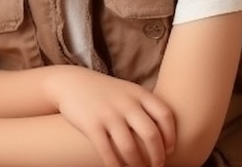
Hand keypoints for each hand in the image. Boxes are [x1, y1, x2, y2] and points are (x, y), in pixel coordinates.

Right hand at [44, 66, 174, 166]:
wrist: (71, 83)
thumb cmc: (105, 92)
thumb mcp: (127, 91)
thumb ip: (145, 106)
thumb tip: (166, 135)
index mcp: (138, 93)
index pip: (164, 115)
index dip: (170, 136)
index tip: (170, 150)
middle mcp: (125, 102)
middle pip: (151, 134)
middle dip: (157, 156)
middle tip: (156, 165)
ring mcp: (108, 113)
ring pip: (130, 148)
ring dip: (138, 165)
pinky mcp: (91, 125)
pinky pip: (108, 153)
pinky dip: (116, 166)